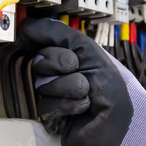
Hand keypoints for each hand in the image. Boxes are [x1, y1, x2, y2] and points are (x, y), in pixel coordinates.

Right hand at [19, 18, 145, 145]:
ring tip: (87, 93)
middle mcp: (51, 74)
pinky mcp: (49, 118)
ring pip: (42, 85)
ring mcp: (49, 96)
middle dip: (64, 64)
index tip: (67, 52)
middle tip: (81, 71)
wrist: (121, 116)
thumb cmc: (109, 80)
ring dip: (71, 86)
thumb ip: (55, 31)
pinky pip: (46, 106)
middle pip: (38, 62)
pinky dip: (70, 105)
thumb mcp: (84, 47)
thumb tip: (24, 26)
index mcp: (59, 55)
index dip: (52, 47)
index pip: (37, 43)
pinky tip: (83, 108)